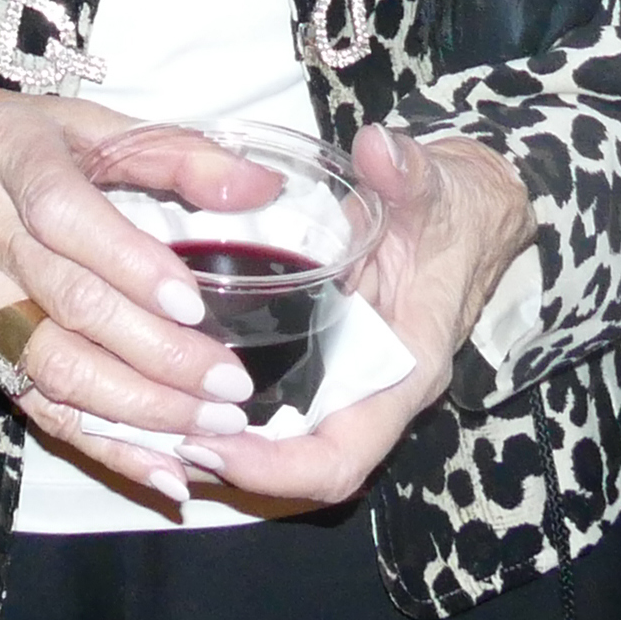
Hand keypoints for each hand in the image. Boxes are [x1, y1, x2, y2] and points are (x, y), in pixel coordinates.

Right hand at [0, 73, 275, 463]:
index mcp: (12, 165)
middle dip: (157, 355)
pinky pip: (42, 410)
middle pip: (71, 308)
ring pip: (57, 371)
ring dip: (139, 409)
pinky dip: (105, 448)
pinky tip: (163, 471)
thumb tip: (260, 188)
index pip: (65, 219)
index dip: (127, 262)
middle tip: (231, 384)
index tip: (191, 301)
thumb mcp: (73, 123)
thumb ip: (170, 151)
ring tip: (214, 429)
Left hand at [190, 124, 535, 508]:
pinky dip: (228, 412)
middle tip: (154, 438)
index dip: (275, 469)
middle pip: (300, 470)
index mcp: (404, 371)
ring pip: (285, 446)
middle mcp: (375, 393)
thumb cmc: (456, 209)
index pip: (340, 458)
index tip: (210, 447)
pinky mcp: (328, 362)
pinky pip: (279, 408)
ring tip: (147, 426)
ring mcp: (349, 382)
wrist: (473, 211)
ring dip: (221, 447)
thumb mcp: (435, 186)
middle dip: (229, 467)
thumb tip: (378, 149)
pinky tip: (173, 388)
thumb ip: (407, 172)